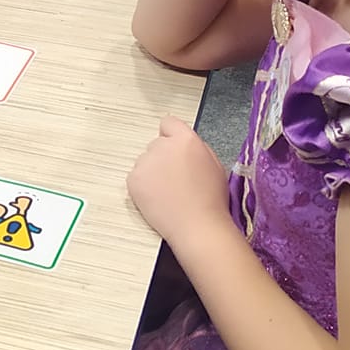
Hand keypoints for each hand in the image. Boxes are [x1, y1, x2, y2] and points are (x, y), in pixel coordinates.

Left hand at [128, 117, 234, 242]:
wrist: (197, 226)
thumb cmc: (210, 201)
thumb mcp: (215, 165)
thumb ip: (197, 148)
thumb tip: (185, 145)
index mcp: (186, 140)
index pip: (169, 123)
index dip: (171, 135)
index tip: (172, 146)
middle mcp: (163, 146)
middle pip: (157, 144)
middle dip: (163, 157)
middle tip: (175, 178)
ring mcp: (146, 163)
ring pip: (145, 161)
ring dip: (153, 172)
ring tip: (169, 192)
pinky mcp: (134, 180)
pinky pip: (136, 177)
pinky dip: (143, 186)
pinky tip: (159, 199)